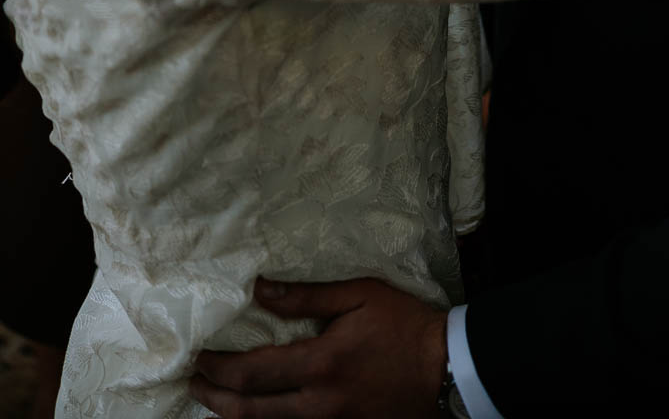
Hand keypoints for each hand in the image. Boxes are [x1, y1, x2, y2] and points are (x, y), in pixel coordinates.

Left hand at [189, 277, 445, 418]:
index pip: (253, 373)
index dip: (219, 369)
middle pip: (250, 411)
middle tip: (193, 384)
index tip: (199, 358)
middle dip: (215, 398)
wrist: (448, 368)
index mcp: (320, 364)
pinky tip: (257, 416)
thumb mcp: (360, 295)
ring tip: (215, 404)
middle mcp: (318, 404)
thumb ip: (308, 296)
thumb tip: (260, 289)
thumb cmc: (405, 325)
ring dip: (235, 418)